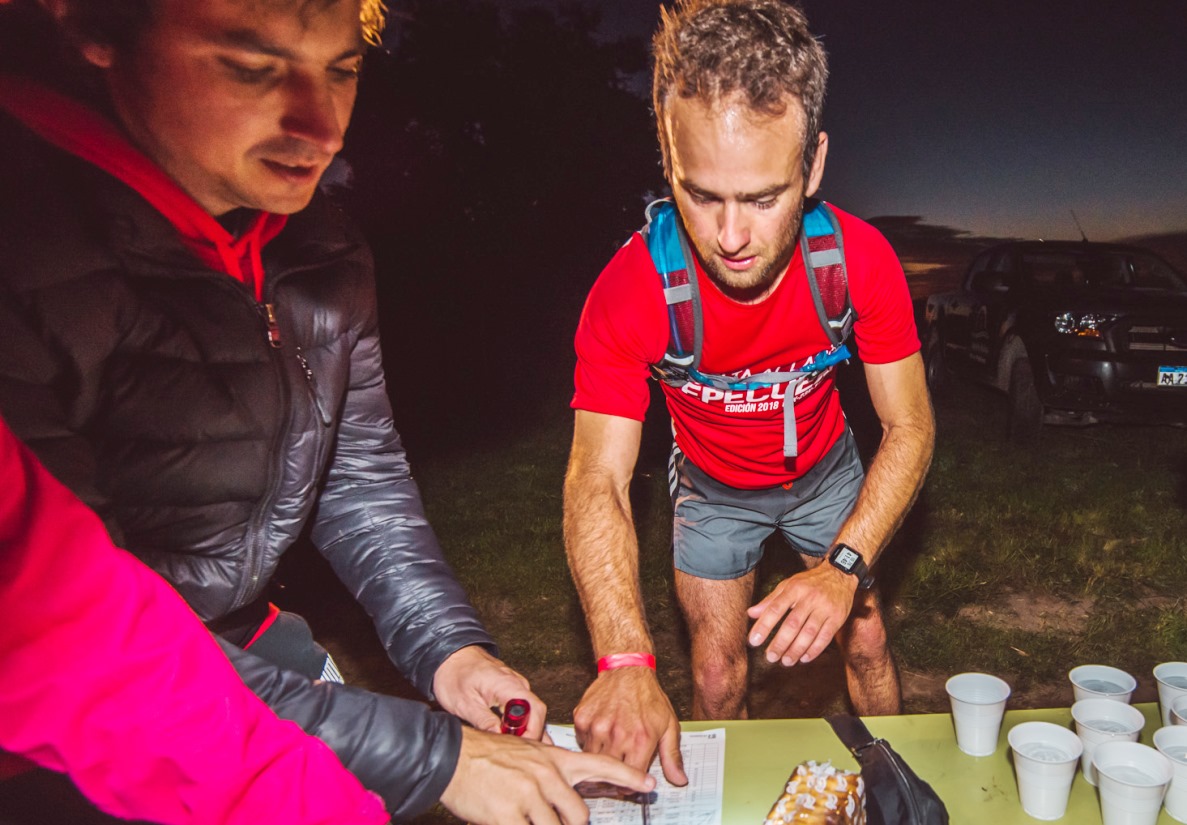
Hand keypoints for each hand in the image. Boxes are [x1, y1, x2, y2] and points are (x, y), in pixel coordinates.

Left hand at [433, 645, 547, 739]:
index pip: (535, 712)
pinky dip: (521, 725)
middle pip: (537, 715)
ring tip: (514, 749)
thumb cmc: (454, 674)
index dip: (531, 733)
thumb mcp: (464, 702)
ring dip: (526, 732)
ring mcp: (516, 687)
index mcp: (508, 685)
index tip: (519, 749)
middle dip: (531, 736)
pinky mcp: (511, 691)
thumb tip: (499, 739)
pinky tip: (512, 737)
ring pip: (532, 714)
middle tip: (515, 753)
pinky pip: (524, 710)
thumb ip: (483, 721)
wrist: (450, 656)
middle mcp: (517, 685)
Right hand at [440, 727, 654, 824]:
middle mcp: (546, 775)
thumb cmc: (489, 756)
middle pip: (579, 815)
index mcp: (554, 759)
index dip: (627, 776)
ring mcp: (527, 794)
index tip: (649, 785)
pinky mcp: (507, 814)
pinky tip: (513, 823)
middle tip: (558, 822)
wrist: (453, 756)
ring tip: (529, 818)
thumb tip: (566, 794)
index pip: (600, 764)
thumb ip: (551, 771)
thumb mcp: (527, 752)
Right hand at [572, 666, 686, 785]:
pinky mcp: (582, 719)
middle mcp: (617, 735)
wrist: (627, 669)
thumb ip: (673, 756)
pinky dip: (589, 742)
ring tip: (610, 747)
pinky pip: (581, 742)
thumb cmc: (649, 697)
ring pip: (592, 759)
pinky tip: (600, 732)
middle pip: (609, 772)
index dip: (631, 783)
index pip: (631, 780)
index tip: (632, 780)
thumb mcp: (669, 726)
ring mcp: (597, 727)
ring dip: (600, 758)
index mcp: (640, 740)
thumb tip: (679, 780)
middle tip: (619, 764)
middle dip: (614, 774)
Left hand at [746, 564, 857, 665]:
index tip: (754, 641)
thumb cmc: (809, 582)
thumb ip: (770, 600)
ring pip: (809, 633)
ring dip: (797, 649)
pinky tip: (804, 658)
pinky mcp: (838, 617)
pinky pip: (826, 636)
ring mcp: (825, 608)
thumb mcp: (788, 585)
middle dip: (780, 642)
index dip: (763, 625)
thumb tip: (751, 614)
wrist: (840, 574)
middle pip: (793, 624)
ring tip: (786, 661)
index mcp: (794, 589)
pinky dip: (815, 649)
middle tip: (770, 657)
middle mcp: (809, 598)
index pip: (775, 609)